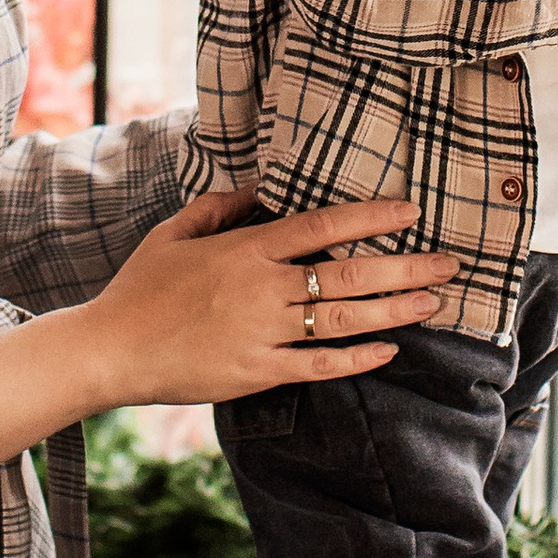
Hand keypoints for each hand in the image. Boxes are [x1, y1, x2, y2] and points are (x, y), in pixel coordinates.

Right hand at [86, 189, 456, 403]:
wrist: (110, 348)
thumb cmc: (140, 287)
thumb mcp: (174, 233)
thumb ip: (219, 206)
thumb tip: (257, 185)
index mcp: (245, 249)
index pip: (322, 225)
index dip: (372, 216)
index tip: (410, 210)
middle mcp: (262, 288)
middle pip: (348, 273)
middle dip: (405, 266)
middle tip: (448, 263)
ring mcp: (262, 333)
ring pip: (343, 319)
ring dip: (394, 309)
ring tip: (432, 301)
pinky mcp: (256, 372)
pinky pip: (318, 365)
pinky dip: (357, 359)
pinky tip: (389, 350)